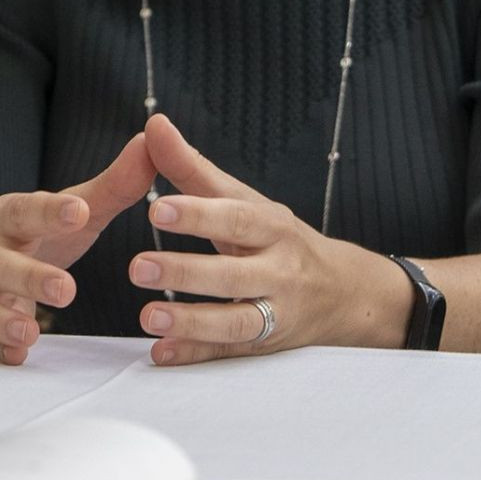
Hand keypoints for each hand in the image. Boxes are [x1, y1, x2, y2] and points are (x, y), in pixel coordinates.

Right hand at [0, 134, 155, 364]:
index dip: (50, 211)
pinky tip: (17, 358)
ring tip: (31, 333)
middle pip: (0, 261)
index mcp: (14, 217)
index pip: (28, 209)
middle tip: (67, 290)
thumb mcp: (72, 211)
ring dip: (4, 318)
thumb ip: (113, 185)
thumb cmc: (35, 237)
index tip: (79, 211)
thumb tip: (152, 141)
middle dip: (30, 275)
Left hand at [131, 115, 411, 364]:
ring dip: (192, 322)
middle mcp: (280, 271)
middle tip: (137, 267)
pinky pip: (230, 352)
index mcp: (273, 228)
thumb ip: (193, 168)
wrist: (343, 292)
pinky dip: (195, 355)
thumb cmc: (278, 239)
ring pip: (237, 321)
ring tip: (148, 317)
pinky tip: (160, 353)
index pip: (237, 219)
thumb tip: (154, 125)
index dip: (199, 214)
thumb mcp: (244, 201)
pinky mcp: (266, 345)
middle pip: (235, 274)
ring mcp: (276, 311)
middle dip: (186, 272)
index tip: (158, 209)